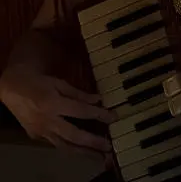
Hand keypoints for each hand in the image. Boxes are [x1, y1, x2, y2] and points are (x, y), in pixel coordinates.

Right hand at [0, 65, 115, 157]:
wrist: (10, 88)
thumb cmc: (37, 82)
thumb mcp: (59, 83)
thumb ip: (79, 94)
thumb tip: (98, 100)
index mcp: (53, 104)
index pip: (81, 111)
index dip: (99, 115)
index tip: (113, 118)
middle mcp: (47, 121)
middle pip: (74, 135)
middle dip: (92, 142)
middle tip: (108, 146)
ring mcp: (40, 131)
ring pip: (64, 146)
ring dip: (82, 152)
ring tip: (98, 156)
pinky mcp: (36, 136)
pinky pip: (55, 144)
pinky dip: (69, 148)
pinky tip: (81, 150)